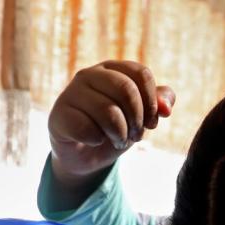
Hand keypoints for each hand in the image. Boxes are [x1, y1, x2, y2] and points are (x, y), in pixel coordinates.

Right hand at [48, 60, 174, 181]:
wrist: (85, 154)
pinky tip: (96, 141)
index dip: (152, 103)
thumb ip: (157, 105)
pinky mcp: (59, 115)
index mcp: (112, 69)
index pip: (141, 74)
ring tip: (119, 141)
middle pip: (126, 90)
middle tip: (136, 136)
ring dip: (120, 134)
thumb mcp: (141, 116)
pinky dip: (97, 139)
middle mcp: (89, 74)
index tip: (151, 124)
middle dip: (137, 120)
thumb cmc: (114, 128)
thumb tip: (166, 108)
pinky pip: (86, 128)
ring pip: (108, 111)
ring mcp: (71, 93)